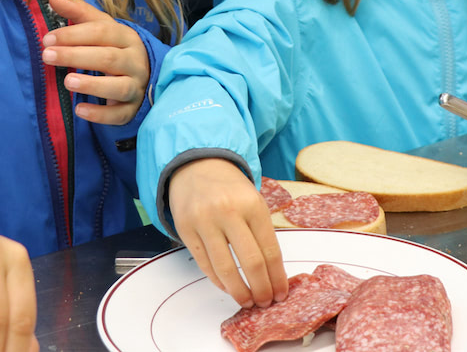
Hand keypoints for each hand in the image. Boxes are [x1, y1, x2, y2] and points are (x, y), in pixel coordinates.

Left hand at [42, 0, 148, 123]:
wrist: (144, 75)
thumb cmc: (114, 47)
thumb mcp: (101, 27)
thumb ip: (78, 13)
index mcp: (126, 37)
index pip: (102, 32)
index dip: (74, 34)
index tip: (47, 38)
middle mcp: (135, 61)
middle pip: (107, 58)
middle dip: (76, 56)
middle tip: (47, 56)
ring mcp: (136, 86)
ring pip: (118, 86)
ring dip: (92, 84)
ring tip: (67, 82)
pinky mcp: (132, 109)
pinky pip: (119, 114)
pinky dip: (100, 114)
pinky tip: (80, 110)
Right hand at [169, 158, 289, 308]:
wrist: (197, 166)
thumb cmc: (231, 189)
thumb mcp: (253, 201)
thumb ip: (262, 232)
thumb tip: (273, 274)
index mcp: (253, 204)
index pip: (270, 250)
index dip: (277, 278)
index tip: (281, 293)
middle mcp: (229, 212)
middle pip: (251, 263)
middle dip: (261, 289)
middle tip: (265, 302)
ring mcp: (205, 221)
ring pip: (225, 269)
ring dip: (239, 291)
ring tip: (247, 300)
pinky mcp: (186, 229)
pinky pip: (204, 264)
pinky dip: (218, 281)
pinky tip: (228, 287)